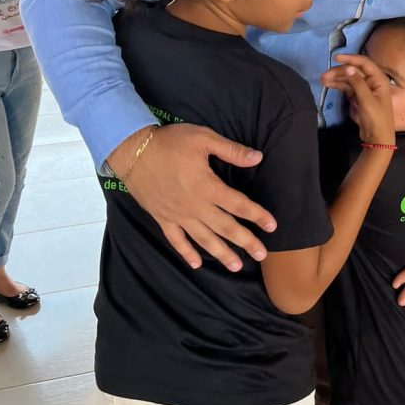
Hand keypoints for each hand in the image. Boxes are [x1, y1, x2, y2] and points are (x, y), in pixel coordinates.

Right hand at [108, 123, 274, 270]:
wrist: (132, 151)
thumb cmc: (170, 142)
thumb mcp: (203, 138)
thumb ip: (231, 150)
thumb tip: (258, 157)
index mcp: (207, 186)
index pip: (238, 204)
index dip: (257, 215)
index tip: (272, 226)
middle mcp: (195, 206)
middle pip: (225, 227)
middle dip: (245, 241)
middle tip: (262, 255)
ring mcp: (178, 215)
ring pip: (203, 239)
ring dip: (221, 253)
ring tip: (236, 266)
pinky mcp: (162, 218)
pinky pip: (176, 240)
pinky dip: (186, 253)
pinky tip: (196, 264)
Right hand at [321, 54, 393, 144]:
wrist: (378, 138)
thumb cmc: (376, 118)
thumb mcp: (367, 100)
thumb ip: (357, 83)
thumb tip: (349, 67)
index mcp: (379, 79)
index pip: (364, 63)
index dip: (350, 59)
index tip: (336, 58)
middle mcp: (372, 81)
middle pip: (354, 71)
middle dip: (339, 71)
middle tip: (324, 75)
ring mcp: (364, 89)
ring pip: (348, 79)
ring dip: (336, 78)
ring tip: (322, 80)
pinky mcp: (358, 97)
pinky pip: (347, 87)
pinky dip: (338, 85)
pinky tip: (328, 84)